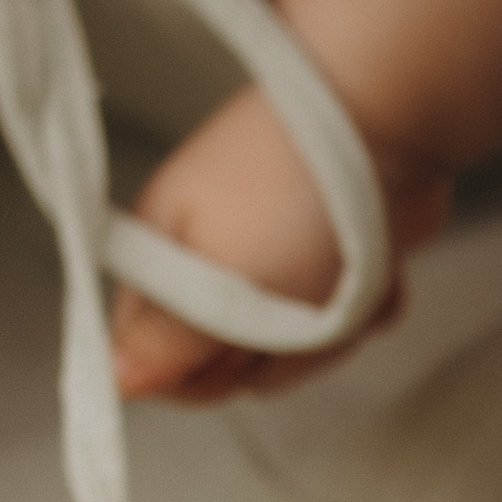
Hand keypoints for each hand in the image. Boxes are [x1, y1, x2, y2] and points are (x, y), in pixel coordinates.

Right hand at [112, 85, 446, 406]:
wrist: (388, 121)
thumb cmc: (291, 194)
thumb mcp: (216, 280)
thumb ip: (164, 339)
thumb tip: (114, 380)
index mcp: (164, 262)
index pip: (158, 366)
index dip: (201, 375)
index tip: (233, 348)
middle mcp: (212, 263)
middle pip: (235, 369)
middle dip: (277, 353)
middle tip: (296, 302)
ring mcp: (277, 262)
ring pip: (301, 352)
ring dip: (334, 328)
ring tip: (340, 275)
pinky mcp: (334, 260)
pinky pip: (351, 322)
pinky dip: (370, 303)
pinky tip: (374, 264)